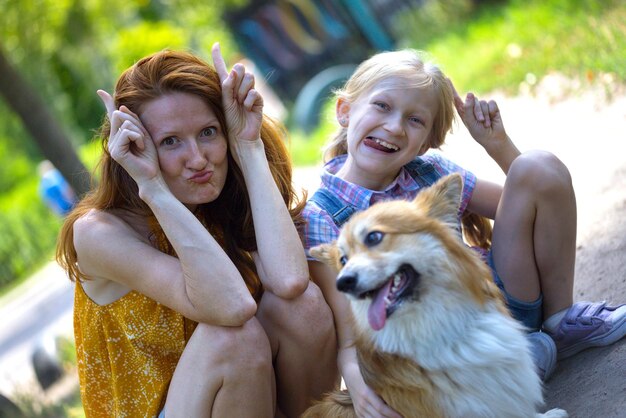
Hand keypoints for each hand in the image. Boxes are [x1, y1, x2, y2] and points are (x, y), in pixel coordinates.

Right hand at [97, 90, 159, 184]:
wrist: (151, 176)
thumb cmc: (149, 157)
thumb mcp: (144, 135)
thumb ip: (134, 122)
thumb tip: (120, 107)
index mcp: (118, 136)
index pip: (112, 116)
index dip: (107, 102)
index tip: (100, 92)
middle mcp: (112, 141)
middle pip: (120, 115)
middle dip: (136, 123)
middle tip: (142, 139)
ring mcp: (112, 146)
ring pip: (125, 123)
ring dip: (139, 132)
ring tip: (141, 146)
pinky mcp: (116, 152)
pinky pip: (127, 133)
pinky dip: (138, 138)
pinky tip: (140, 148)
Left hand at [211, 43, 263, 164]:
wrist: (241, 136)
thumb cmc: (231, 121)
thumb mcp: (225, 102)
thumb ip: (228, 86)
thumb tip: (235, 69)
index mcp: (227, 86)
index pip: (222, 67)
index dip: (218, 56)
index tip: (215, 44)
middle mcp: (239, 86)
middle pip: (241, 68)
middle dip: (237, 79)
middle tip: (235, 96)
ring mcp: (250, 92)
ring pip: (250, 77)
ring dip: (242, 91)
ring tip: (241, 103)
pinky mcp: (258, 99)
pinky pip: (254, 92)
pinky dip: (248, 101)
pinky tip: (247, 109)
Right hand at [343, 363, 401, 417]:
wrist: (349, 374)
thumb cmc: (365, 374)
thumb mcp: (374, 379)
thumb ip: (383, 388)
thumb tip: (399, 395)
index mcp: (366, 393)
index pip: (381, 408)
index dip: (392, 414)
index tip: (403, 415)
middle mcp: (362, 403)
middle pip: (378, 417)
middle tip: (403, 417)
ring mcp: (359, 409)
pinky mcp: (358, 413)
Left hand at [449, 79, 508, 150]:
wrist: (492, 138)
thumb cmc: (478, 133)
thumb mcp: (470, 122)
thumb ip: (468, 108)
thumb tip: (470, 93)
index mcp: (463, 111)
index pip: (456, 99)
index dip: (452, 89)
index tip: (446, 79)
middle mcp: (472, 107)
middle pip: (472, 101)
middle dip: (477, 112)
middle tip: (480, 122)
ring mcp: (482, 106)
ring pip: (482, 102)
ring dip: (484, 114)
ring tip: (485, 123)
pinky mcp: (492, 106)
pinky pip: (490, 103)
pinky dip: (491, 112)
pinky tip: (491, 120)